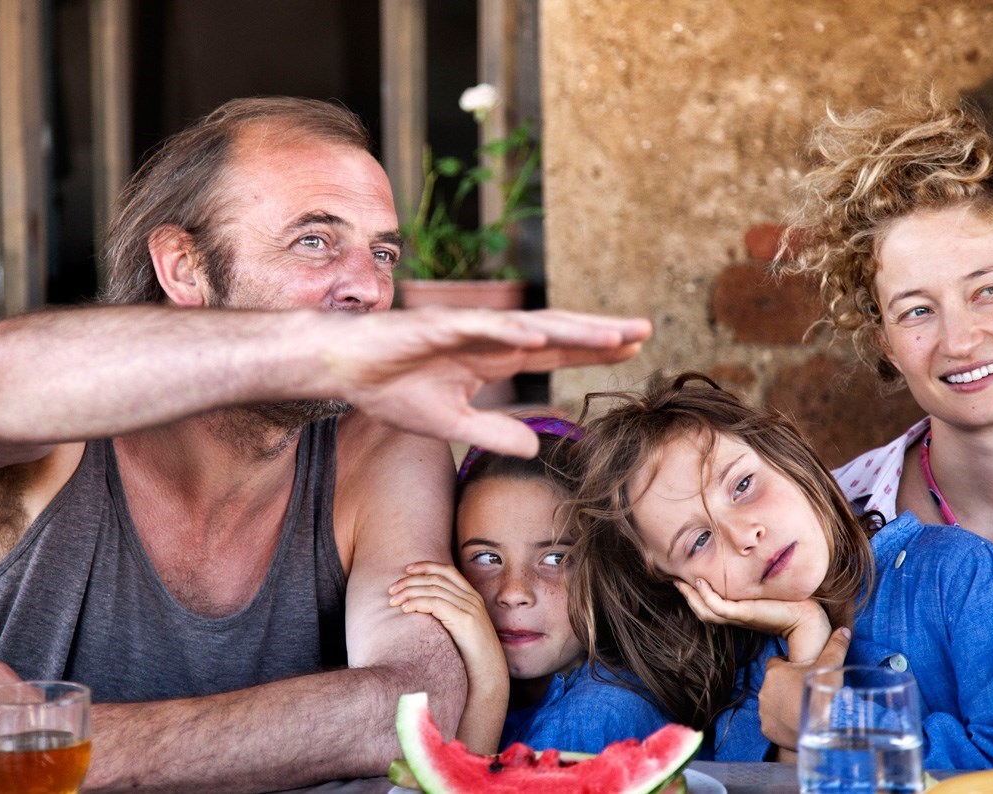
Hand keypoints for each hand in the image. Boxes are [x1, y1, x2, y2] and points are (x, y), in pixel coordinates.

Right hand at [328, 308, 651, 457]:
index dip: (593, 351)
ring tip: (613, 333)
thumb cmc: (392, 388)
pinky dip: (512, 331)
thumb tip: (534, 448)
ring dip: (573, 329)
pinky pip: (482, 330)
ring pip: (530, 326)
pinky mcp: (439, 328)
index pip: (555, 351)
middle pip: (556, 333)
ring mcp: (468, 330)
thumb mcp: (452, 424)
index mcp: (493, 358)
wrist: (346, 366)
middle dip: (601, 333)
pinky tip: (544, 337)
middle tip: (647, 330)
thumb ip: (494, 433)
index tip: (634, 351)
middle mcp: (489, 338)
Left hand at [389, 561, 508, 687]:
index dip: (426, 566)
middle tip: (391, 589)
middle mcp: (471, 598)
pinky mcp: (464, 619)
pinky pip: (435, 603)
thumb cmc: (470, 654)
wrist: (489, 671)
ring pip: (433, 589)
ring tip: (393, 601)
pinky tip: (405, 609)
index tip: (407, 570)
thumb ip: (446, 613)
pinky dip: (417, 603)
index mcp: (472, 596)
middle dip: (410, 580)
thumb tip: (420, 607)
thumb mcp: (459, 627)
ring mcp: (469, 607)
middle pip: (436, 578)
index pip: (447, 570)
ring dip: (409, 592)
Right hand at [674, 579, 830, 661]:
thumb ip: (755, 584)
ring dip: (690, 595)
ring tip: (681, 578)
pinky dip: (705, 596)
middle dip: (685, 593)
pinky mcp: (745, 614)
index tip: (683, 576)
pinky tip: (700, 581)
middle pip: (701, 610)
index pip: (709, 606)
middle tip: (673, 576)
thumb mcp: (767, 590)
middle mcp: (735, 617)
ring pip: (705, 610)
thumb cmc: (792, 602)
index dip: (692, 593)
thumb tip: (749, 563)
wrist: (809, 617)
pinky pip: (718, 607)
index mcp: (738, 613)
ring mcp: (739, 617)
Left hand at [760, 627, 851, 750]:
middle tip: (807, 694)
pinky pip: (772, 723)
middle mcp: (763, 690)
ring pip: (772, 703)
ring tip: (804, 710)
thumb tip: (844, 630)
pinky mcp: (766, 729)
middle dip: (787, 686)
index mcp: (775, 671)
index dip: (790, 667)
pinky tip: (798, 725)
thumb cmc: (824, 695)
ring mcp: (764, 710)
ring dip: (784, 705)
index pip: (777, 662)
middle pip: (775, 684)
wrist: (822, 731)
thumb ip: (835, 647)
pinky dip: (782, 723)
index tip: (804, 674)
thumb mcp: (831, 668)